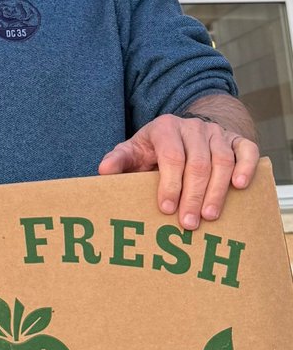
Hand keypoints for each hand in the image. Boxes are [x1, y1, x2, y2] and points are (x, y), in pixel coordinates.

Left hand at [98, 114, 259, 229]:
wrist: (185, 131)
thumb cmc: (155, 148)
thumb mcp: (134, 150)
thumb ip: (119, 160)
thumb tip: (103, 171)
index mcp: (165, 127)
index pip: (171, 156)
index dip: (170, 184)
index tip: (166, 209)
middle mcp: (193, 127)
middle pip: (197, 163)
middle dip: (193, 195)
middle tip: (189, 223)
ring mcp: (217, 132)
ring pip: (221, 161)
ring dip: (217, 191)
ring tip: (210, 216)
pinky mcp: (236, 139)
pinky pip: (246, 151)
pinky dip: (246, 168)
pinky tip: (239, 186)